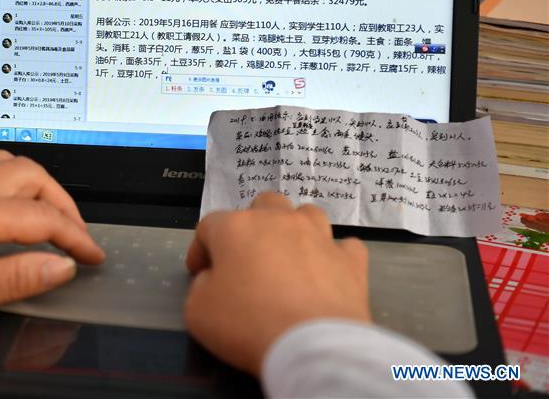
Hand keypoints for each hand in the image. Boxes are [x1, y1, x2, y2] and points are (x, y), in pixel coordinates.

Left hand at [0, 150, 104, 320]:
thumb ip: (17, 277)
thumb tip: (61, 266)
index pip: (46, 218)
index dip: (77, 238)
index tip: (93, 257)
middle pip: (37, 177)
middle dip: (65, 203)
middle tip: (76, 234)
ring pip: (13, 162)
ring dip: (41, 184)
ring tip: (50, 212)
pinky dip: (13, 175)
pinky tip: (9, 197)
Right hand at [184, 192, 369, 375]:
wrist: (312, 345)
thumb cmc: (248, 324)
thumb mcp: (197, 311)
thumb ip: (200, 286)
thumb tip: (214, 279)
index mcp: (236, 228)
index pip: (209, 226)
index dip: (201, 249)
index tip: (200, 272)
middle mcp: (278, 221)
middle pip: (262, 204)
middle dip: (252, 224)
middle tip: (247, 256)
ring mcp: (319, 236)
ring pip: (306, 214)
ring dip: (295, 229)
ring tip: (289, 254)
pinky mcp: (350, 259)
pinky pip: (344, 246)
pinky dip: (334, 255)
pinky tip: (328, 269)